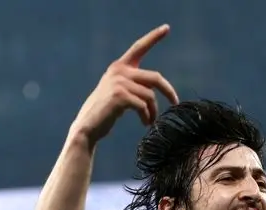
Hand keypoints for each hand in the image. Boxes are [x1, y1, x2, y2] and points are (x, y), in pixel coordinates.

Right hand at [70, 24, 178, 144]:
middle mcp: (119, 70)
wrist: (89, 126)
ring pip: (150, 95)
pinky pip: (144, 105)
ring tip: (149, 120)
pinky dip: (147, 116)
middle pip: (156, 77)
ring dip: (153, 111)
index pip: (139, 47)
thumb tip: (158, 86)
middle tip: (175, 103)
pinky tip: (145, 123)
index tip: (167, 28)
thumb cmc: (107, 111)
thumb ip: (135, 83)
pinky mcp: (120, 96)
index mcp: (120, 66)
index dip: (154, 37)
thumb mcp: (121, 91)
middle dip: (168, 91)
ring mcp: (119, 82)